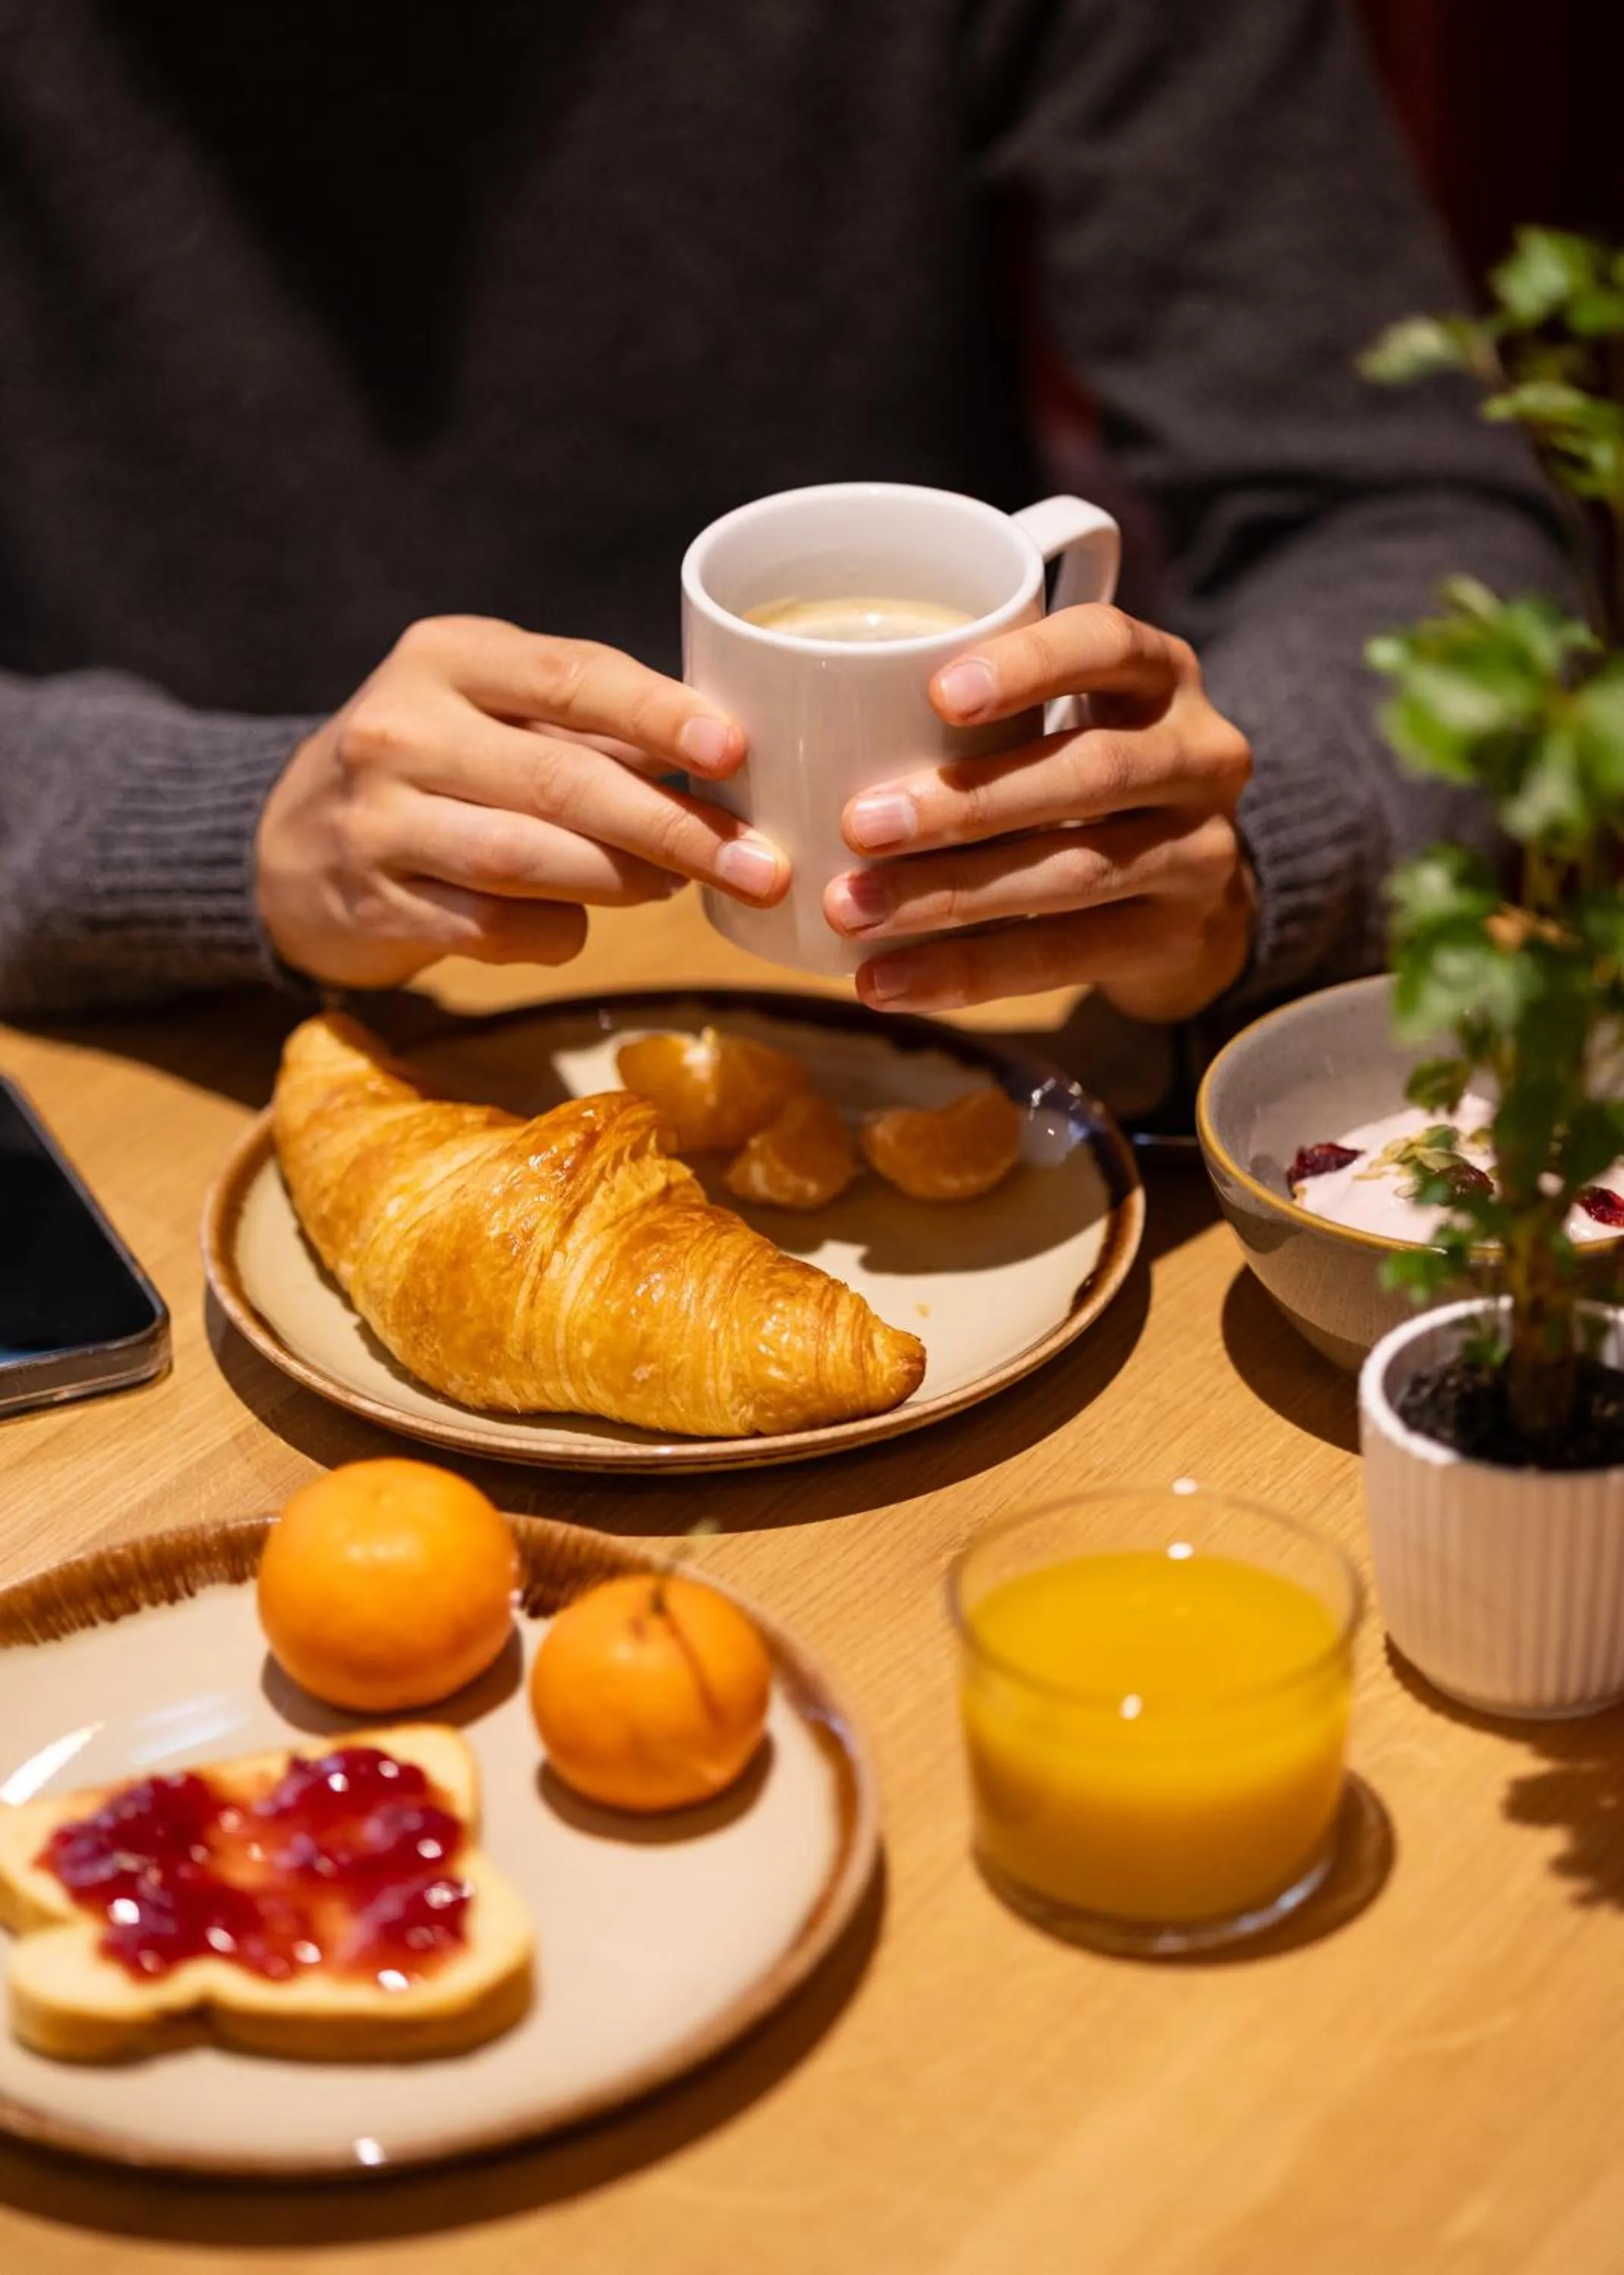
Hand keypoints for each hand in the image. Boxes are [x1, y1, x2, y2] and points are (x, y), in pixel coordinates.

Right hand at [256, 615, 786, 989]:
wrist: (289, 843)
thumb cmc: (433, 765)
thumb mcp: (492, 711)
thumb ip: (592, 728)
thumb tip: (725, 764)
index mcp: (447, 657)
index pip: (570, 676)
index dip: (659, 716)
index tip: (733, 753)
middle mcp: (400, 728)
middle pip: (560, 781)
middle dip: (671, 827)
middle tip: (756, 864)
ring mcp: (378, 820)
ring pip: (527, 860)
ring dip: (623, 882)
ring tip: (681, 887)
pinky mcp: (374, 902)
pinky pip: (492, 928)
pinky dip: (555, 933)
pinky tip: (581, 925)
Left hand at [822, 604, 1254, 1022]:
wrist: (1195, 895)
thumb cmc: (1084, 780)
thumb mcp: (1066, 717)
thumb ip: (985, 711)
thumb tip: (815, 723)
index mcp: (1162, 676)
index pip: (1109, 645)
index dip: (1030, 666)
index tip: (939, 693)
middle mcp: (1200, 754)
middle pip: (1088, 772)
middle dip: (965, 802)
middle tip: (857, 825)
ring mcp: (1200, 851)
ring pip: (1071, 873)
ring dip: (948, 895)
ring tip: (851, 910)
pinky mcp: (1174, 937)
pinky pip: (1064, 957)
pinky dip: (967, 973)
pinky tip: (888, 980)